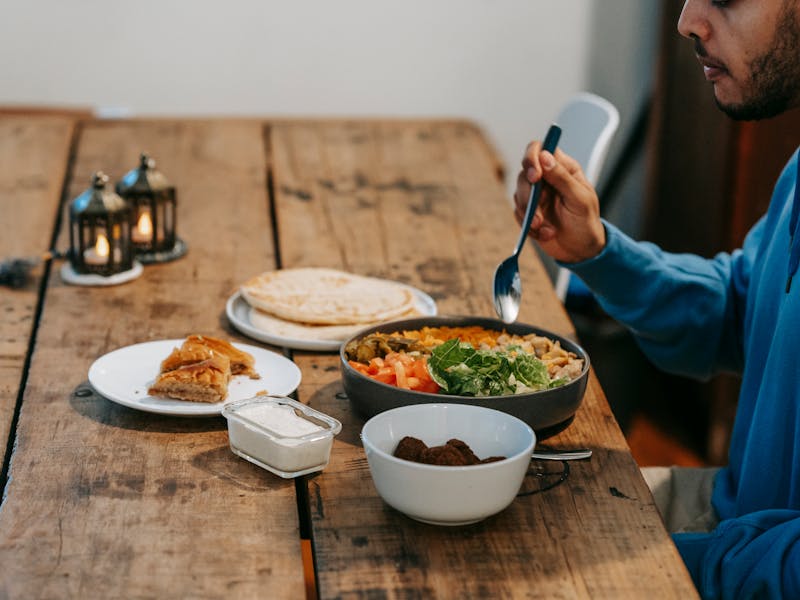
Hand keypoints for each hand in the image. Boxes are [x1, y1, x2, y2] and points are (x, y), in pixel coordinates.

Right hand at [513, 142, 605, 262]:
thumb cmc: (586, 222)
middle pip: (524, 172)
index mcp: (563, 168)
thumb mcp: (580, 199)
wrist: (581, 250)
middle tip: (538, 213)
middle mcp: (546, 178)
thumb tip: (545, 156)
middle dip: (528, 194)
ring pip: (518, 193)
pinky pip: (518, 213)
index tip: (535, 176)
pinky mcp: (528, 212)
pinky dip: (529, 226)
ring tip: (544, 227)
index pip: (540, 149)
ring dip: (529, 213)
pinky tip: (546, 233)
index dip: (532, 157)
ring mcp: (535, 195)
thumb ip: (562, 177)